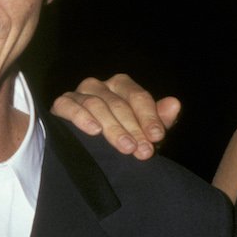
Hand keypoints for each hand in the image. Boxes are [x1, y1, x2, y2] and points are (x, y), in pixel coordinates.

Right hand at [50, 74, 180, 159]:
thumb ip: (157, 119)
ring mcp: (79, 93)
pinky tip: (94, 131)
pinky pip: (69, 106)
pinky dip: (82, 117)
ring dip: (113, 128)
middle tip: (142, 151)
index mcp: (121, 86)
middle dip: (133, 128)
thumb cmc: (118, 134)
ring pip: (96, 105)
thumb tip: (175, 104)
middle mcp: (100, 85)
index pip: (137, 97)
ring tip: (125, 147)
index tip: (156, 137)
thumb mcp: (141, 130)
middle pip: (118, 103)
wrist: (84, 148)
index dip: (149, 117)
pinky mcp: (61, 104)